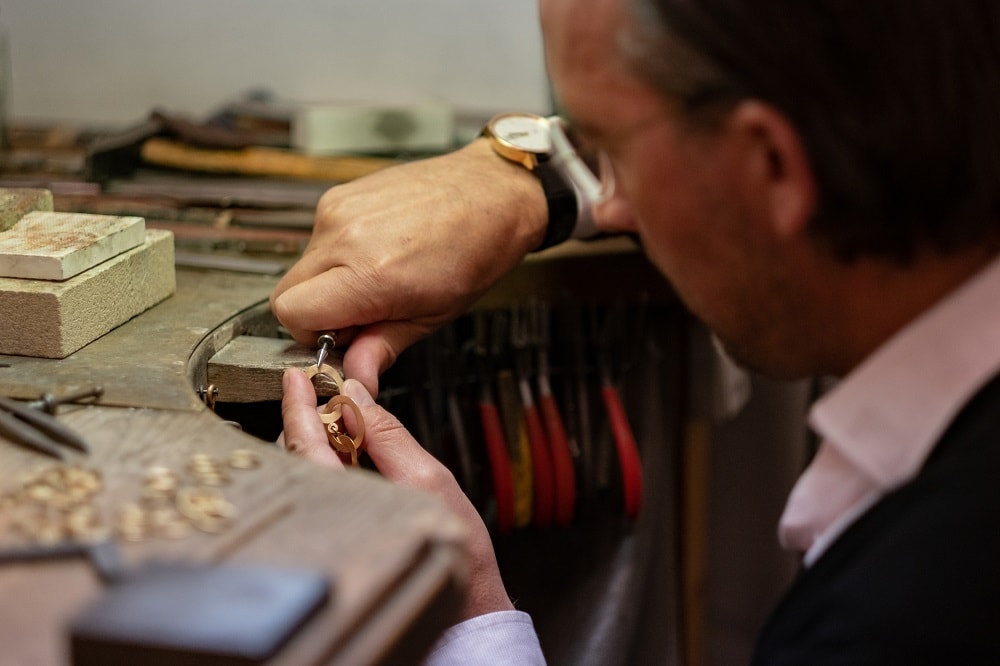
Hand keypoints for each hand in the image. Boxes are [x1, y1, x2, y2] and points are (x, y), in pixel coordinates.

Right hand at [271, 139, 546, 394]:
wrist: (492, 192)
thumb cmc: (474, 251)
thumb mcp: (432, 316)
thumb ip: (382, 348)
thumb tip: (355, 378)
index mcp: (368, 273)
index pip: (291, 314)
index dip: (312, 333)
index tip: (343, 336)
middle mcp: (344, 236)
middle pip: (286, 292)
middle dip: (316, 311)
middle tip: (362, 313)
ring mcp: (339, 210)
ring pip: (302, 265)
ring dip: (328, 281)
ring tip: (379, 277)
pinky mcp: (340, 194)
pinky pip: (318, 238)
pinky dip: (338, 254)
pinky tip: (378, 251)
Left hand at [280, 368, 514, 619]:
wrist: (465, 603)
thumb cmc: (453, 551)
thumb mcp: (427, 478)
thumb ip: (387, 435)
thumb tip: (357, 397)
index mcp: (340, 498)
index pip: (304, 441)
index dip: (299, 404)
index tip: (297, 377)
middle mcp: (325, 513)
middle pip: (300, 452)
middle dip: (310, 417)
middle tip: (328, 391)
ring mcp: (329, 523)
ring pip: (311, 468)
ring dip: (322, 438)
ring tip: (345, 421)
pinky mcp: (338, 528)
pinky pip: (324, 485)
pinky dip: (331, 461)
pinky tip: (349, 454)